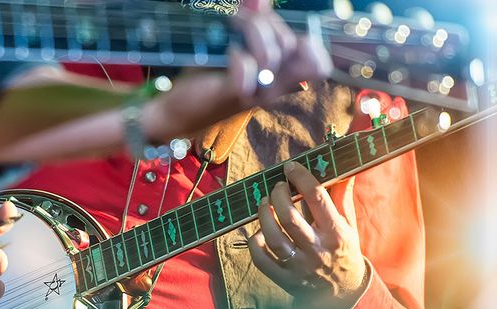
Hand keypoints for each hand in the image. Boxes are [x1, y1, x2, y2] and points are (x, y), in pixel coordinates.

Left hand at [144, 0, 331, 140]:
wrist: (178, 109)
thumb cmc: (208, 77)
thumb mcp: (236, 47)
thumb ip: (253, 25)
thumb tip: (260, 0)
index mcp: (279, 76)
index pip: (319, 66)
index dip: (312, 46)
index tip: (282, 34)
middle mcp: (272, 87)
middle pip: (291, 45)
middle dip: (268, 24)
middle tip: (242, 21)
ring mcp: (255, 93)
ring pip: (271, 54)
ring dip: (251, 31)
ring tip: (232, 29)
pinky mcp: (233, 95)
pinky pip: (248, 69)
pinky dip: (238, 56)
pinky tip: (227, 55)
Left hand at [248, 162, 366, 308]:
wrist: (344, 295)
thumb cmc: (344, 252)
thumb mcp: (349, 225)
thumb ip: (342, 198)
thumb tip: (344, 170)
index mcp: (336, 233)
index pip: (317, 198)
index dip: (301, 178)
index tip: (291, 168)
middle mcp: (317, 250)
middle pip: (289, 217)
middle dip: (278, 195)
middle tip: (278, 186)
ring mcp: (299, 267)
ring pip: (272, 238)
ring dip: (263, 215)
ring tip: (264, 203)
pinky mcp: (285, 279)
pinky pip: (261, 260)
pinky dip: (255, 243)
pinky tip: (258, 232)